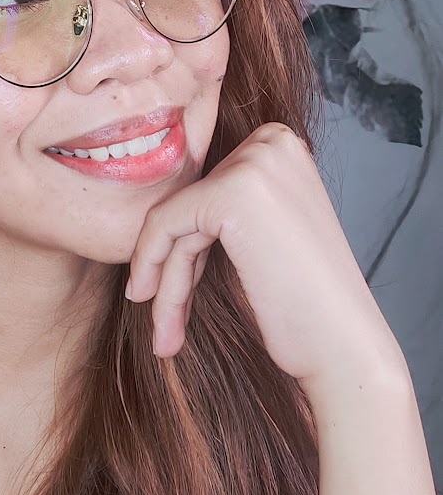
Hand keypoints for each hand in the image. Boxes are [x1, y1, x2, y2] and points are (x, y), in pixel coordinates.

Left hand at [125, 123, 406, 389]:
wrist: (346, 351)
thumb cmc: (304, 304)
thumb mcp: (259, 234)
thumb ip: (218, 206)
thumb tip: (148, 206)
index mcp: (281, 145)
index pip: (205, 189)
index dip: (187, 245)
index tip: (177, 292)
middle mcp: (272, 143)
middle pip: (188, 203)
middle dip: (173, 265)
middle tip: (167, 324)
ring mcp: (254, 164)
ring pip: (173, 219)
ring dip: (166, 281)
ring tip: (165, 335)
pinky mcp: (232, 192)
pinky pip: (163, 223)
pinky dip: (151, 265)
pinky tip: (155, 313)